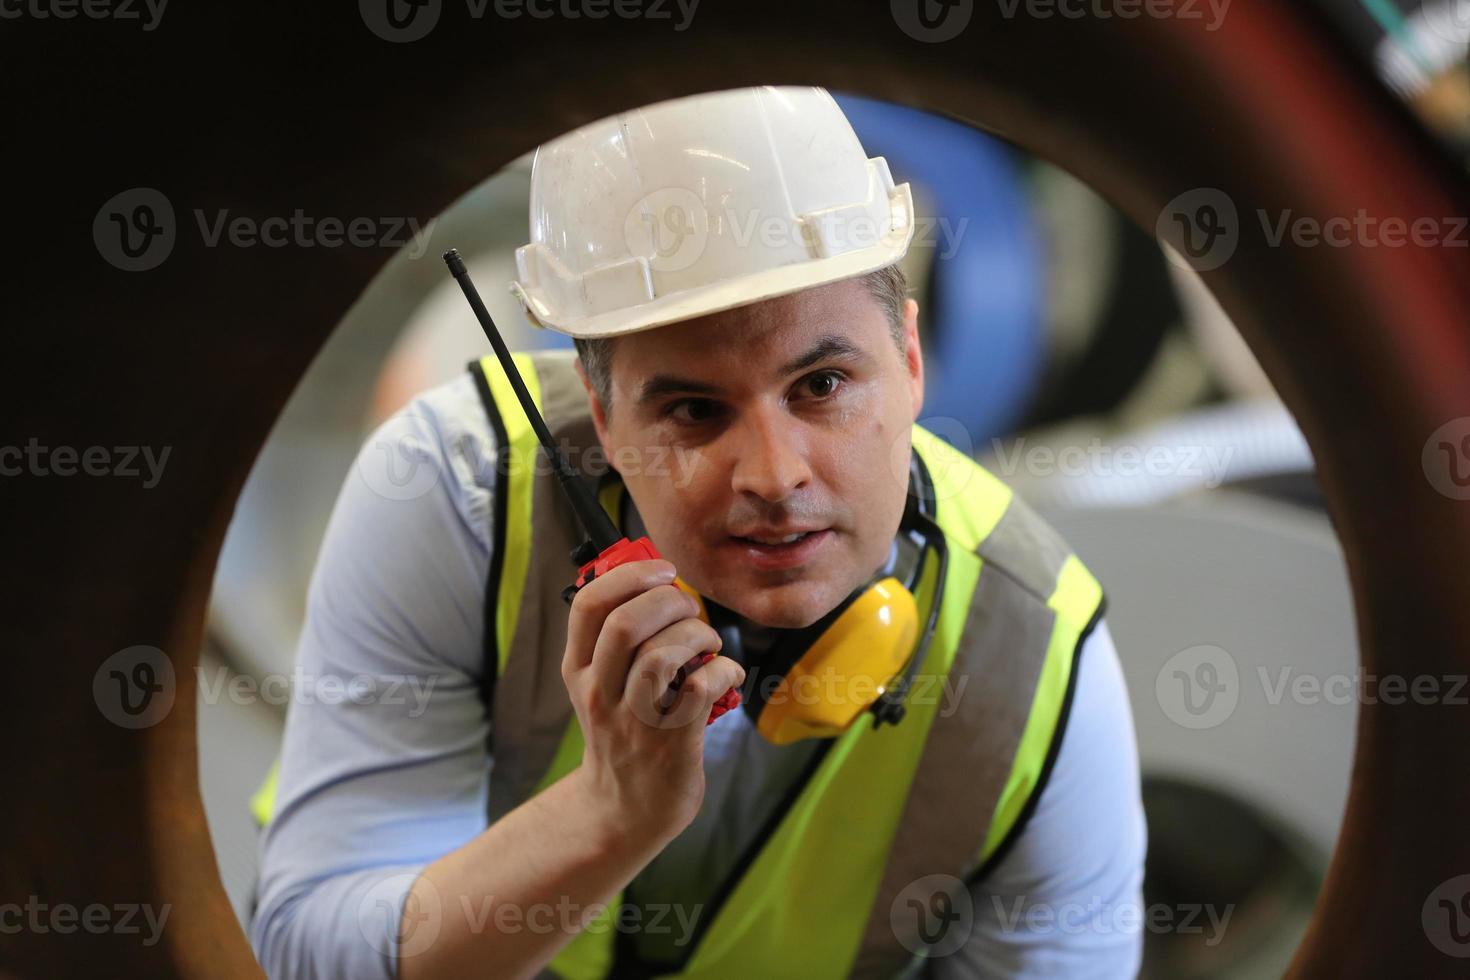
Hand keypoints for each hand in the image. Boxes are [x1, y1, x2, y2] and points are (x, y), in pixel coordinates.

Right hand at [561, 558, 745, 840]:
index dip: (630, 575)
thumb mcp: (601, 684)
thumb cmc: (625, 733)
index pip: (588, 604)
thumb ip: (618, 639)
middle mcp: (601, 691)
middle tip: (690, 610)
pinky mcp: (673, 741)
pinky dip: (724, 669)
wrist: (625, 809)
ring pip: (662, 655)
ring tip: (708, 644)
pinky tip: (725, 672)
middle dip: (669, 601)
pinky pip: (701, 687)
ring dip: (697, 635)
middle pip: (625, 624)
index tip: (662, 572)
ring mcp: (635, 719)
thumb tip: (661, 584)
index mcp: (579, 669)